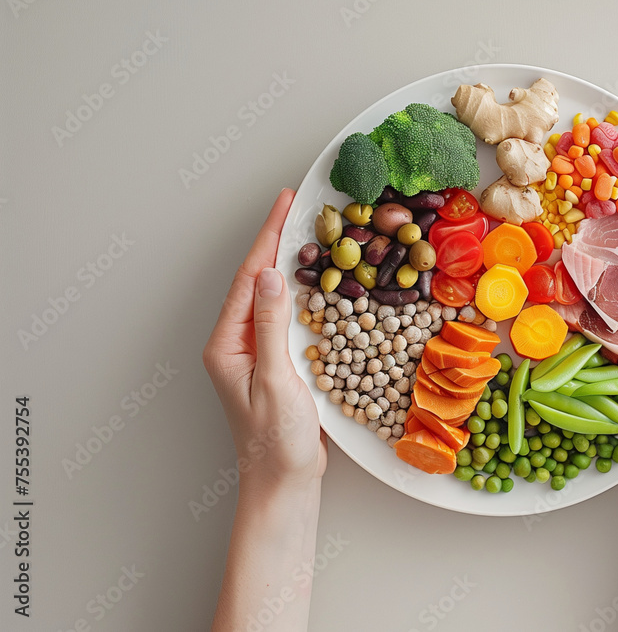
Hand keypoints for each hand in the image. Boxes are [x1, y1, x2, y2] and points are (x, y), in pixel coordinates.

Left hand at [203, 189, 326, 491]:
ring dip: (290, 263)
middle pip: (257, 281)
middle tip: (298, 206)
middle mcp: (237, 344)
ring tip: (310, 232)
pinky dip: (305, 293)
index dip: (268, 238)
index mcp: (227, 344)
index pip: (248, 280)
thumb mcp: (274, 380)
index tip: (285, 203)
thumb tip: (269, 275)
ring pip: (273, 296)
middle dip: (276, 242)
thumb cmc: (274, 442)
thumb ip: (271, 326)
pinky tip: (320, 281)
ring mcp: (257, 353)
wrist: (283, 483)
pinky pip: (289, 317)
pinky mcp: (278, 363)